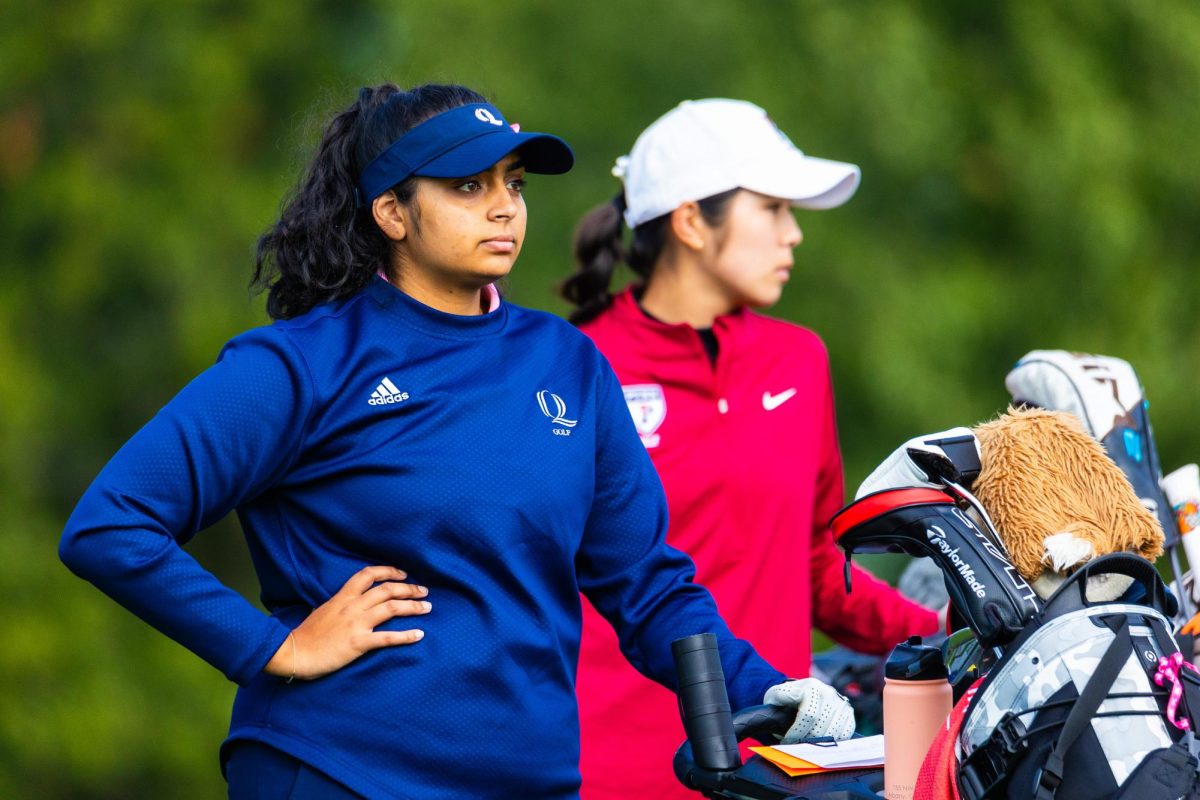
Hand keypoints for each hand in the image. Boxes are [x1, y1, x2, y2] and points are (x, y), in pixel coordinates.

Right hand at [265, 566, 429, 680]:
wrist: (294, 653)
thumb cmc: (306, 634)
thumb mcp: (322, 610)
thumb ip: (338, 603)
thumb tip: (349, 601)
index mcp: (343, 596)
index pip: (368, 574)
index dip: (389, 571)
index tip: (403, 575)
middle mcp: (352, 606)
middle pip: (387, 589)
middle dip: (409, 588)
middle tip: (424, 591)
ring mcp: (356, 624)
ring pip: (392, 608)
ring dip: (413, 606)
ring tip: (427, 608)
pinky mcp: (359, 643)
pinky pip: (388, 637)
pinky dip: (406, 636)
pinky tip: (419, 635)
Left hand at [764, 678, 855, 743]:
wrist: (801, 694)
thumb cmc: (786, 699)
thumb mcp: (775, 696)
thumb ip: (777, 702)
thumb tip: (781, 715)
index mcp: (811, 686)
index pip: (808, 715)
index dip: (797, 732)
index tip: (787, 740)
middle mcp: (829, 692)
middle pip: (821, 727)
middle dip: (806, 740)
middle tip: (796, 745)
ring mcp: (841, 702)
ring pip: (834, 733)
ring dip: (818, 743)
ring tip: (806, 743)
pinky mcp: (849, 713)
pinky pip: (845, 734)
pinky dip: (833, 741)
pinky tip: (821, 741)